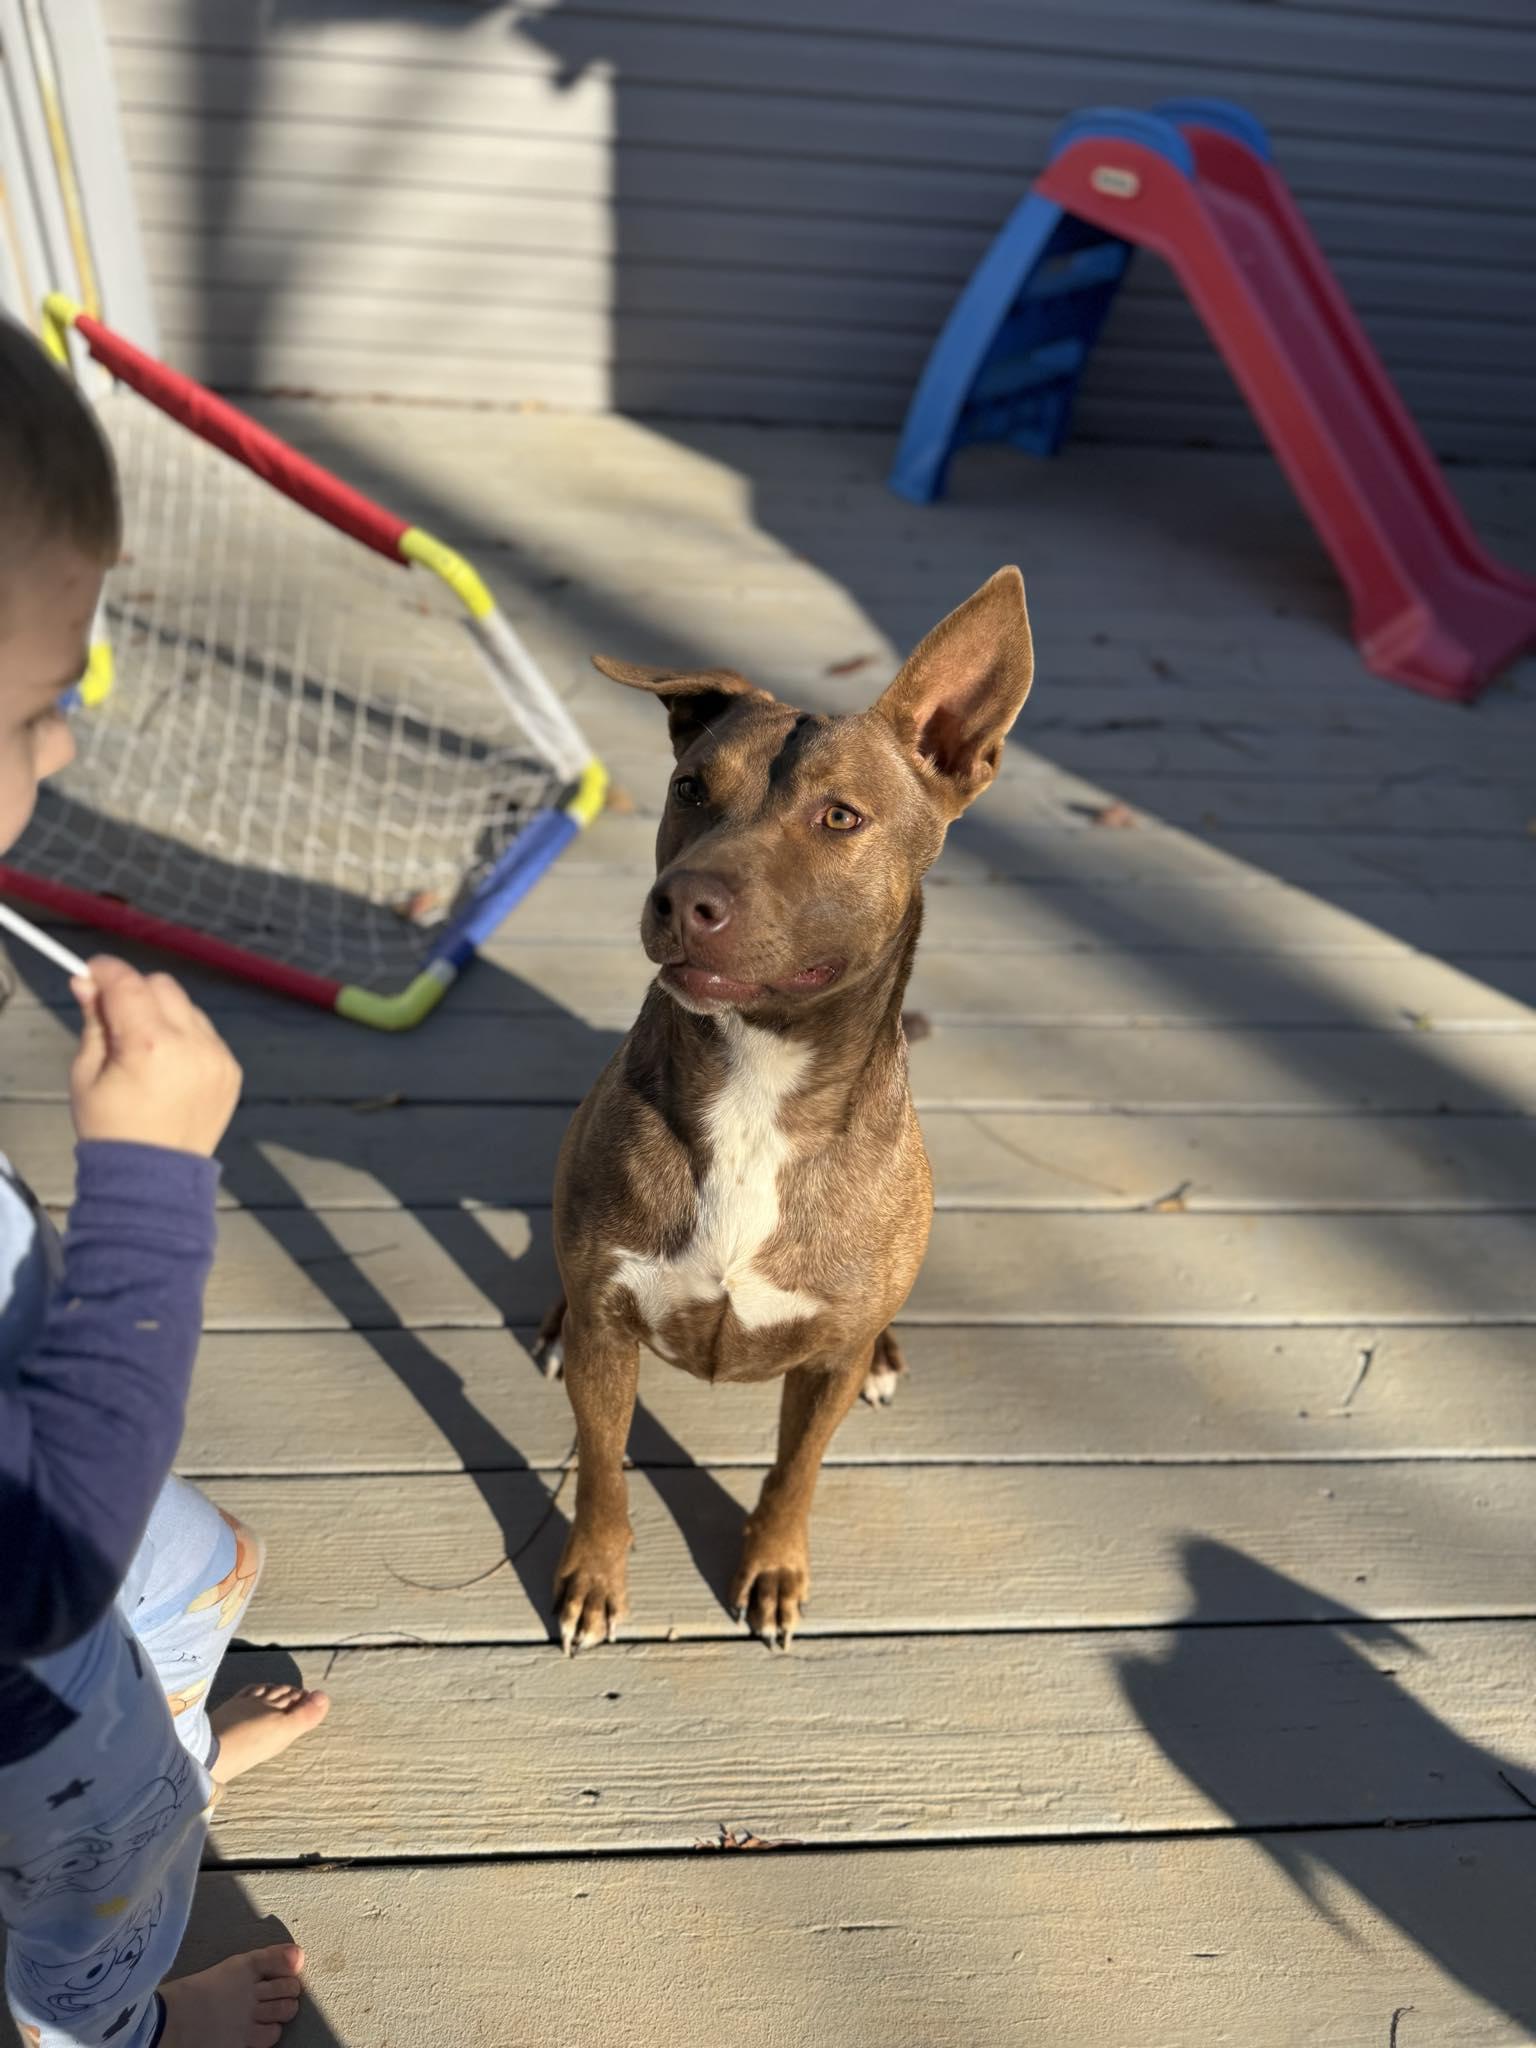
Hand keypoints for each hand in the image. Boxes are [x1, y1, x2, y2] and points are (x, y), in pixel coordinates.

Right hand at [70, 957, 241, 1157]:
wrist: (153, 1177)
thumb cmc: (112, 1129)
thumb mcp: (86, 1075)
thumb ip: (93, 1022)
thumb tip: (88, 984)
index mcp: (149, 1045)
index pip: (128, 983)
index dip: (106, 971)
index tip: (92, 971)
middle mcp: (191, 1045)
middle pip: (162, 985)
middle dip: (135, 991)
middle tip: (114, 1013)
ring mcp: (217, 1057)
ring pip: (187, 1007)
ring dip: (163, 1014)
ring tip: (143, 1049)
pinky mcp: (231, 1069)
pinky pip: (206, 1034)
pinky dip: (186, 1038)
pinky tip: (168, 1067)